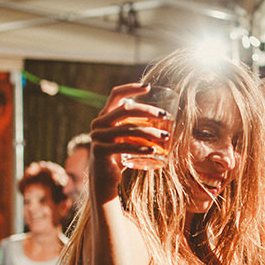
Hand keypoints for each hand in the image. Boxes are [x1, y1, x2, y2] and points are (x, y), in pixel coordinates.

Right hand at [89, 83, 171, 201]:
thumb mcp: (126, 137)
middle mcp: (99, 123)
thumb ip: (134, 125)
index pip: (116, 95)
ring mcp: (98, 136)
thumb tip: (163, 116)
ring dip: (150, 132)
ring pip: (129, 129)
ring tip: (166, 136)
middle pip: (126, 110)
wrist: (104, 177)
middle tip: (165, 115)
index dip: (131, 88)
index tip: (148, 87)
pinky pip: (124, 147)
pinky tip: (154, 150)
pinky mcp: (100, 150)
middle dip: (148, 111)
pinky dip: (141, 148)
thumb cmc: (120, 155)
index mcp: (105, 116)